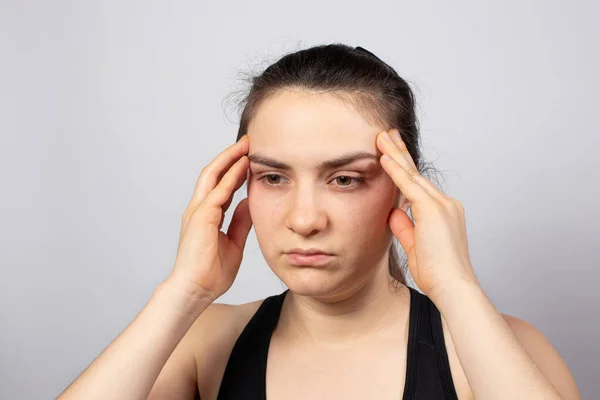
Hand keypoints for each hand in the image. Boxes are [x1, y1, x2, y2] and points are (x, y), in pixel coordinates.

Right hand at [169, 135, 252, 301]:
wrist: (195, 291)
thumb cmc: (211, 273)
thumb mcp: (234, 243)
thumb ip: (239, 222)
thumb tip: (247, 204)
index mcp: (206, 215)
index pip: (220, 184)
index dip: (234, 169)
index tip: (249, 157)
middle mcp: (199, 209)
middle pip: (213, 173)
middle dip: (230, 156)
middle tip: (248, 142)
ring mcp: (197, 212)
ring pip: (212, 176)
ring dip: (229, 159)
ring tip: (246, 146)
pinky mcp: (201, 218)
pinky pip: (217, 192)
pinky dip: (230, 178)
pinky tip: (242, 166)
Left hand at [376, 129, 478, 299]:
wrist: (452, 287)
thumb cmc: (437, 274)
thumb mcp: (415, 246)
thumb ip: (405, 226)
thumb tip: (393, 211)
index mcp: (444, 212)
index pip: (419, 185)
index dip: (404, 168)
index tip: (392, 153)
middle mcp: (446, 204)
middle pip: (417, 173)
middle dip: (400, 152)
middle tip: (387, 134)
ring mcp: (442, 205)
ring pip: (413, 174)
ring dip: (395, 154)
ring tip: (381, 136)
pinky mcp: (433, 210)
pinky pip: (409, 185)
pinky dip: (396, 170)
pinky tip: (384, 157)